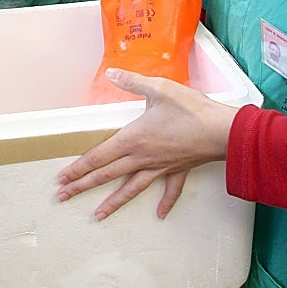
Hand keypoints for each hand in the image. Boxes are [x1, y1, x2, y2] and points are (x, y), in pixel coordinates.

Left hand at [56, 68, 237, 219]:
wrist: (223, 131)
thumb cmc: (191, 109)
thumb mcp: (158, 88)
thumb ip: (132, 81)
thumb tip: (111, 72)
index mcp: (133, 138)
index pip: (98, 156)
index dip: (78, 168)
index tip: (62, 179)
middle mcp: (142, 157)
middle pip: (107, 175)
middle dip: (83, 186)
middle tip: (63, 197)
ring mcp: (160, 167)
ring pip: (131, 188)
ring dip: (113, 202)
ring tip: (98, 215)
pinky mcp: (179, 170)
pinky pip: (170, 190)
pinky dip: (165, 202)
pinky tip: (160, 214)